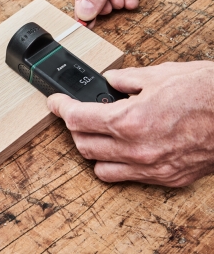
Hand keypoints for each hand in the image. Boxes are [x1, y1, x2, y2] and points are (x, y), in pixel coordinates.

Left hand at [47, 62, 213, 186]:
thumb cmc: (208, 93)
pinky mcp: (166, 178)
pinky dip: (115, 165)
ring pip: (99, 166)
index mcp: (129, 120)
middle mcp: (135, 149)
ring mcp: (151, 167)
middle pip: (82, 144)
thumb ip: (126, 79)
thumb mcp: (160, 74)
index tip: (55, 103)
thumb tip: (110, 80)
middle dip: (73, 127)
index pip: (76, 118)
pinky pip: (126, 177)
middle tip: (75, 114)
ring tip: (97, 133)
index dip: (60, 108)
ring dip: (91, 150)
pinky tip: (121, 150)